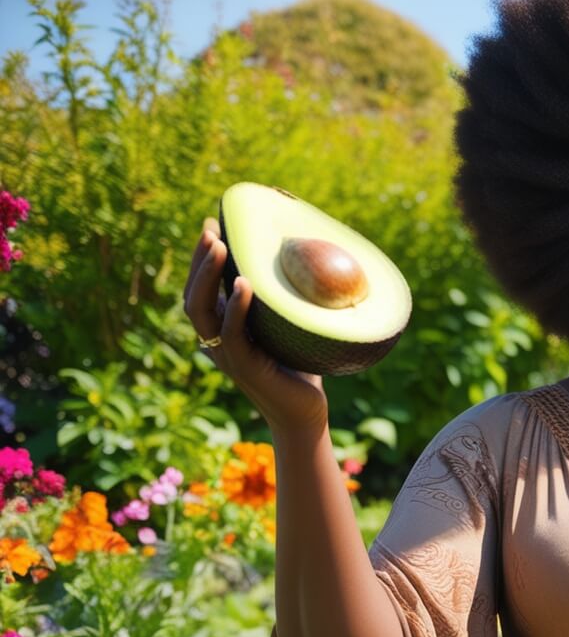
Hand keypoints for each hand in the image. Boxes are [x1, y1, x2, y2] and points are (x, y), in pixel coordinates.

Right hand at [183, 217, 328, 438]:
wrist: (306, 413)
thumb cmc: (300, 367)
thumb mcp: (288, 325)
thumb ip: (283, 299)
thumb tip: (300, 259)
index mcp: (224, 328)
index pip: (202, 288)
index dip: (203, 258)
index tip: (213, 224)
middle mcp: (218, 340)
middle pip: (194, 294)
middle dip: (199, 260)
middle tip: (210, 228)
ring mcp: (227, 354)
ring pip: (202, 311)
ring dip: (208, 276)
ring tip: (219, 245)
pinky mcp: (244, 368)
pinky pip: (233, 334)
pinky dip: (235, 307)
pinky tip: (242, 284)